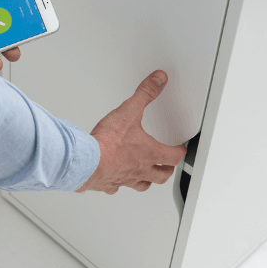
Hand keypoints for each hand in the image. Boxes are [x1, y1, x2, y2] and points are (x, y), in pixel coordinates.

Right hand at [77, 70, 187, 194]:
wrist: (86, 162)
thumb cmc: (108, 143)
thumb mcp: (128, 111)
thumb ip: (145, 93)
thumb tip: (159, 80)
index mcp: (149, 153)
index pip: (173, 156)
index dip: (179, 152)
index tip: (181, 150)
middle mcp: (140, 169)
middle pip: (161, 175)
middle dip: (167, 170)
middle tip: (168, 166)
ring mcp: (125, 179)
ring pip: (143, 185)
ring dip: (148, 181)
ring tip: (148, 177)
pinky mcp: (108, 184)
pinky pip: (117, 187)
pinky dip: (119, 185)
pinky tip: (116, 181)